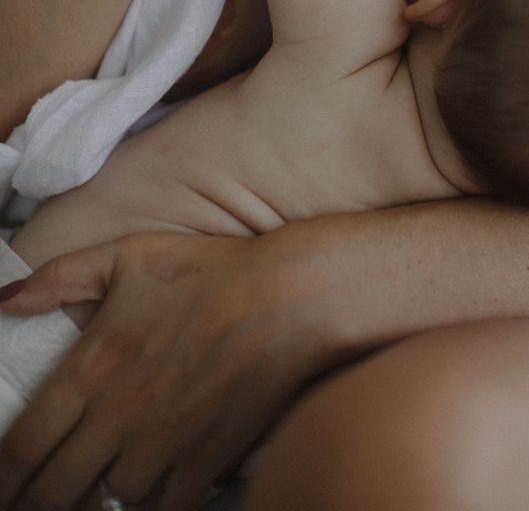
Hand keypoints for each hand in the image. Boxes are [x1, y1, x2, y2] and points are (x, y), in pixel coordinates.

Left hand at [0, 225, 348, 510]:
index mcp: (93, 367)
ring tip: (92, 494)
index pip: (23, 444)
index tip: (2, 487)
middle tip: (30, 505)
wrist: (287, 296)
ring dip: (97, 501)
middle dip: (35, 504)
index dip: (4, 477)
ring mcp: (165, 444)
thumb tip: (4, 301)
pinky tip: (147, 491)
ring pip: (110, 503)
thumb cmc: (208, 272)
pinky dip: (152, 505)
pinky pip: (165, 508)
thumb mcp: (128, 256)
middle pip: (55, 490)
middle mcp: (120, 415)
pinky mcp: (207, 460)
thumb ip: (60, 276)